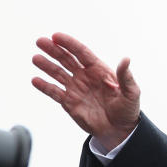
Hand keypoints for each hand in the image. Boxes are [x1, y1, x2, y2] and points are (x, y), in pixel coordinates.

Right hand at [32, 32, 140, 149]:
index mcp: (99, 70)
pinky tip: (35, 80)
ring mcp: (76, 88)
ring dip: (46, 65)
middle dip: (53, 50)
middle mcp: (85, 76)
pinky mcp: (69, 102)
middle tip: (40, 41)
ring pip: (58, 73)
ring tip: (36, 58)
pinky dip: (45, 86)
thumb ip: (126, 76)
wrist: (119, 130)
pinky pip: (55, 92)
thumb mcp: (131, 92)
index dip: (69, 43)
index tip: (56, 36)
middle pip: (66, 59)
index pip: (81, 52)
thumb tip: (126, 59)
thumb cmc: (127, 109)